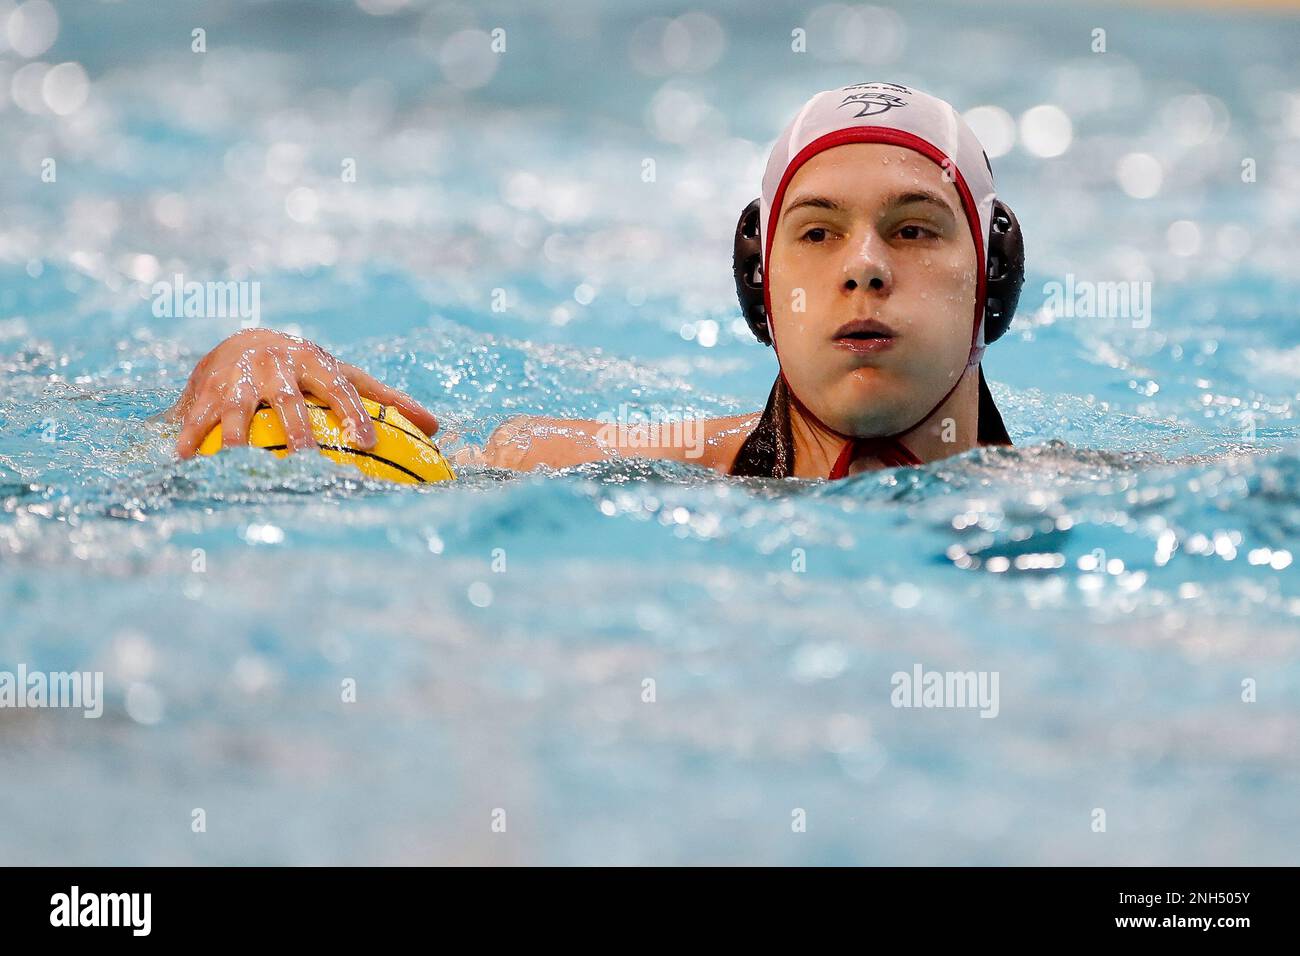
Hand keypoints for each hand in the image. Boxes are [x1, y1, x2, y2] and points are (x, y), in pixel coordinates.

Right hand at [169, 329, 439, 458]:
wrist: (242, 343)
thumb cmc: (306, 369)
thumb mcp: (343, 375)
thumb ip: (387, 400)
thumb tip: (435, 427)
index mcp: (312, 363)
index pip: (338, 388)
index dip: (352, 412)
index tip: (365, 442)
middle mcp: (274, 367)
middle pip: (286, 399)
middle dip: (295, 428)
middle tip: (306, 458)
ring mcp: (237, 379)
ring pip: (236, 411)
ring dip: (235, 437)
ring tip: (238, 463)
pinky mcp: (204, 392)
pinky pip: (197, 419)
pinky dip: (189, 440)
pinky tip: (186, 464)